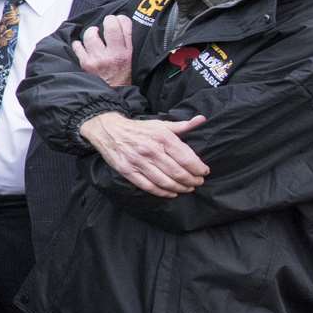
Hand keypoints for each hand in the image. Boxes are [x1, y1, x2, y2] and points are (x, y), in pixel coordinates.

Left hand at [73, 14, 134, 86]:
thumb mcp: (133, 60)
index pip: (125, 25)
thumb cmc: (122, 76)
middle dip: (108, 21)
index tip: (118, 21)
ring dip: (92, 32)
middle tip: (106, 24)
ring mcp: (98, 59)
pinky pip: (77, 45)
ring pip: (91, 34)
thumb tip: (122, 23)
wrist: (113, 95)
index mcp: (128, 53)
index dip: (120, 19)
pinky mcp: (85, 64)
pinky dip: (79, 44)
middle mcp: (114, 55)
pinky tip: (84, 46)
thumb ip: (128, 43)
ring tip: (94, 34)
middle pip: (110, 25)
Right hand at [79, 111, 208, 197]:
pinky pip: (149, 186)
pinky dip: (163, 193)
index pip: (187, 159)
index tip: (204, 172)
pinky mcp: (128, 171)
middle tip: (198, 182)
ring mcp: (138, 162)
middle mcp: (151, 150)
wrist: (108, 130)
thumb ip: (182, 125)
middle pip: (178, 173)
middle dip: (192, 181)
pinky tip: (171, 193)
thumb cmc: (138, 129)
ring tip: (187, 188)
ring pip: (165, 182)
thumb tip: (202, 119)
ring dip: (180, 188)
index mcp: (162, 137)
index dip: (199, 168)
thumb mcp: (160, 124)